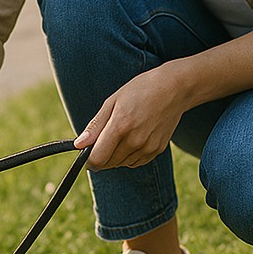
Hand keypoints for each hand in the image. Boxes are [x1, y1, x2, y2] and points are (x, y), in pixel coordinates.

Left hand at [75, 64, 190, 169]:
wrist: (174, 89)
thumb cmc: (140, 90)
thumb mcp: (112, 102)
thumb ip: (95, 126)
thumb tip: (79, 144)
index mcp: (120, 126)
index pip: (98, 159)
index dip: (89, 159)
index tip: (87, 153)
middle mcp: (135, 141)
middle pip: (108, 164)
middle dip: (101, 156)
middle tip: (105, 137)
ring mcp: (148, 147)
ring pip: (122, 164)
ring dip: (116, 155)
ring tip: (122, 132)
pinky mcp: (157, 150)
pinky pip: (135, 162)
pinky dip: (129, 156)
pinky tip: (133, 138)